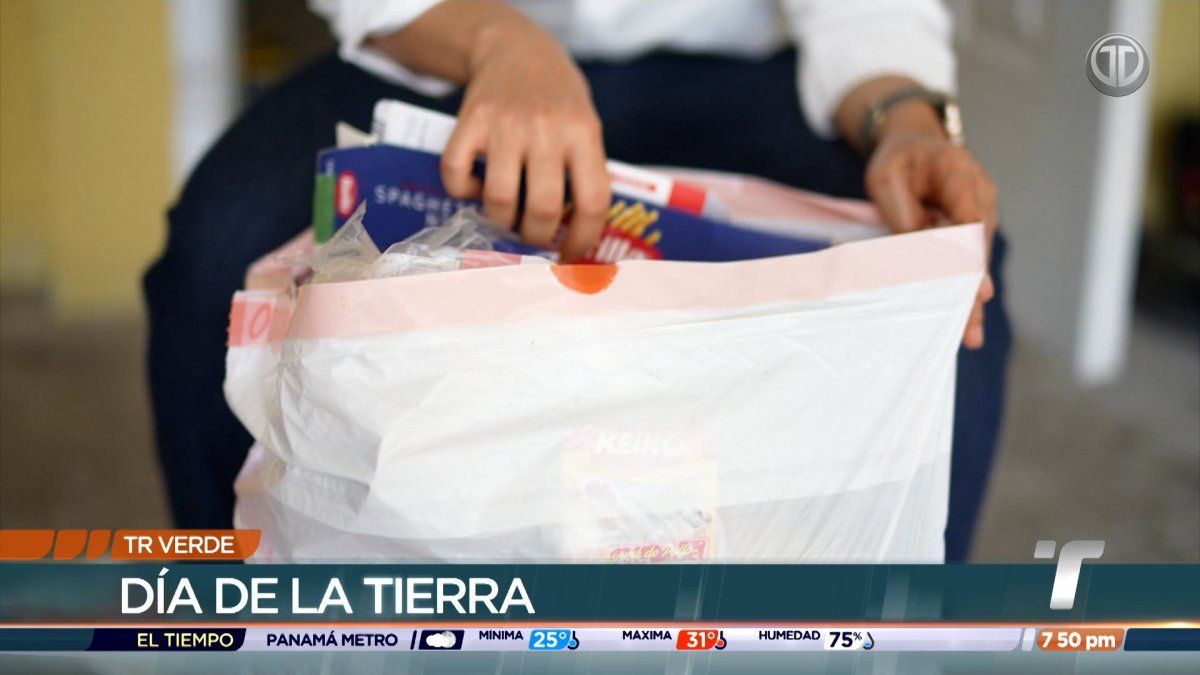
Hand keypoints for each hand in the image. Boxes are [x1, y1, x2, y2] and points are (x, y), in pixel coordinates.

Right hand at [372, 1, 610, 260]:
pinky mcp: (469, 123)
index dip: (582, 240)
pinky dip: (463, 194)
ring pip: (499, 201)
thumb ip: (586, 172)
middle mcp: (545, 129)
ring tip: (506, 217)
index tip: (570, 255)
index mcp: (583, 133)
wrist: (515, 50)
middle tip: (533, 237)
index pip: (592, 202)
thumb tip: (581, 237)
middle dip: (536, 238)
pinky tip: (477, 188)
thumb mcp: (586, 126)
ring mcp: (504, 125)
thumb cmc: (557, 100)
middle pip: (542, 208)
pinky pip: (456, 176)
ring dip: (501, 223)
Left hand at [866, 119, 996, 348]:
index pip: (968, 219)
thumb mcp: (886, 179)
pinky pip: (967, 261)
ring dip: (971, 298)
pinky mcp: (972, 230)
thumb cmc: (897, 158)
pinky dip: (962, 288)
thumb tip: (914, 256)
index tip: (978, 289)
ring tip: (970, 336)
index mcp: (958, 172)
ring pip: (976, 261)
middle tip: (971, 332)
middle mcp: (980, 194)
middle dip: (973, 292)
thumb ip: (902, 214)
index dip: (971, 258)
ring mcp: (981, 213)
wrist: (914, 143)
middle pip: (977, 249)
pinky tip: (963, 320)